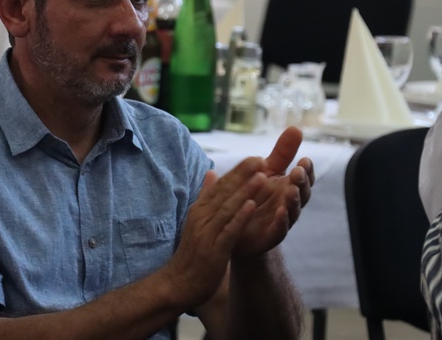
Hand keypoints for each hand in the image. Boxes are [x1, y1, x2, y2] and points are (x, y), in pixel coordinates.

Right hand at [164, 159, 265, 306]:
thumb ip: (205, 197)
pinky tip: (253, 206)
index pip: (220, 185)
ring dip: (245, 192)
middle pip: (224, 192)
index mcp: (199, 209)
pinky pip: (229, 230)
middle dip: (243, 175)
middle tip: (261, 159)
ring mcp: (207, 232)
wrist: (179, 283)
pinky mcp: (214, 249)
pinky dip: (240, 217)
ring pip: (228, 208)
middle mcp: (202, 217)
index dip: (237, 171)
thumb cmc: (192, 253)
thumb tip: (211, 173)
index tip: (254, 158)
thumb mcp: (197, 220)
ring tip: (262, 177)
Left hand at [233, 127, 314, 256]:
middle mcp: (289, 203)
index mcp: (288, 186)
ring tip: (291, 190)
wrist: (236, 229)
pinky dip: (282, 221)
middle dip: (301, 182)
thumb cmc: (256, 196)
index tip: (305, 160)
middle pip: (302, 192)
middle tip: (298, 171)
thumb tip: (296, 127)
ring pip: (293, 210)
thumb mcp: (267, 171)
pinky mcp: (271, 235)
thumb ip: (281, 153)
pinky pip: (280, 229)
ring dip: (293, 200)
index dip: (307, 170)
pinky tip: (281, 212)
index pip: (304, 177)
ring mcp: (282, 220)